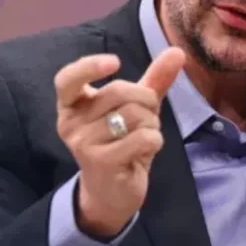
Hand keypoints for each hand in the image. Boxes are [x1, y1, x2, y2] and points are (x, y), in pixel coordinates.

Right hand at [54, 47, 184, 237]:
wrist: (112, 193)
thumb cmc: (121, 143)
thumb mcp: (136, 108)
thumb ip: (154, 80)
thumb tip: (177, 52)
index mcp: (72, 105)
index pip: (67, 79)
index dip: (89, 66)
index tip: (115, 61)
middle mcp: (70, 123)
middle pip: (119, 91)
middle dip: (146, 101)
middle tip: (146, 119)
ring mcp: (83, 144)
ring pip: (135, 115)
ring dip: (152, 125)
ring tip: (142, 139)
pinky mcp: (101, 162)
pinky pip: (143, 138)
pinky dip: (155, 141)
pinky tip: (145, 152)